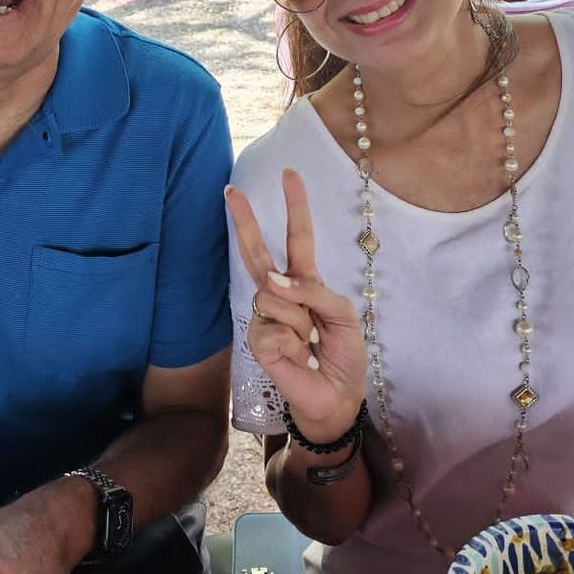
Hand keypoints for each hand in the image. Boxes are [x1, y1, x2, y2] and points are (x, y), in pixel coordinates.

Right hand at [226, 170, 366, 444]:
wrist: (337, 398)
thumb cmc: (343, 356)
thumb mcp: (343, 315)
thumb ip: (314, 292)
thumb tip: (273, 282)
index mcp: (305, 283)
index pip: (297, 239)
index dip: (295, 207)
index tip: (290, 174)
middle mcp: (280, 295)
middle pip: (257, 252)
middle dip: (246, 220)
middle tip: (230, 190)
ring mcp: (265, 317)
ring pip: (276, 296)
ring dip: (301, 320)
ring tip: (310, 343)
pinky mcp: (258, 340)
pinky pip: (274, 326)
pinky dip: (292, 341)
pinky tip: (296, 356)